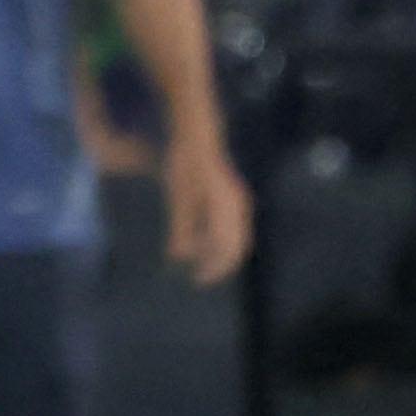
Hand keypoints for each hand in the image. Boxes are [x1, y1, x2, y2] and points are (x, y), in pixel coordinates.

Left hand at [164, 130, 252, 285]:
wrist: (197, 136)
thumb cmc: (184, 164)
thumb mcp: (177, 195)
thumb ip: (180, 226)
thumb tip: (178, 257)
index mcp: (223, 202)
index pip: (224, 244)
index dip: (213, 266)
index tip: (197, 278)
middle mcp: (236, 203)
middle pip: (235, 245)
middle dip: (218, 264)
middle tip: (199, 278)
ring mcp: (238, 201)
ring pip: (236, 238)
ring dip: (220, 254)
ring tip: (199, 264)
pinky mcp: (235, 200)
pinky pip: (234, 230)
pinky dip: (221, 242)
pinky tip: (202, 244)